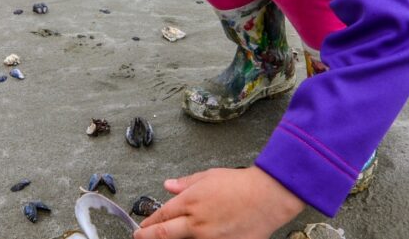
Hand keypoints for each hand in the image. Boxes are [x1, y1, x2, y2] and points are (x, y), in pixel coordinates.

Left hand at [134, 167, 304, 238]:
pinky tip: (199, 237)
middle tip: (140, 237)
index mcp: (190, 203)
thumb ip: (186, 184)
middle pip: (163, 235)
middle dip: (147, 237)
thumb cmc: (241, 184)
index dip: (148, 223)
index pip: (161, 217)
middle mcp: (196, 224)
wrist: (268, 196)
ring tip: (173, 236)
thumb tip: (168, 185)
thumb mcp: (209, 176)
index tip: (142, 227)